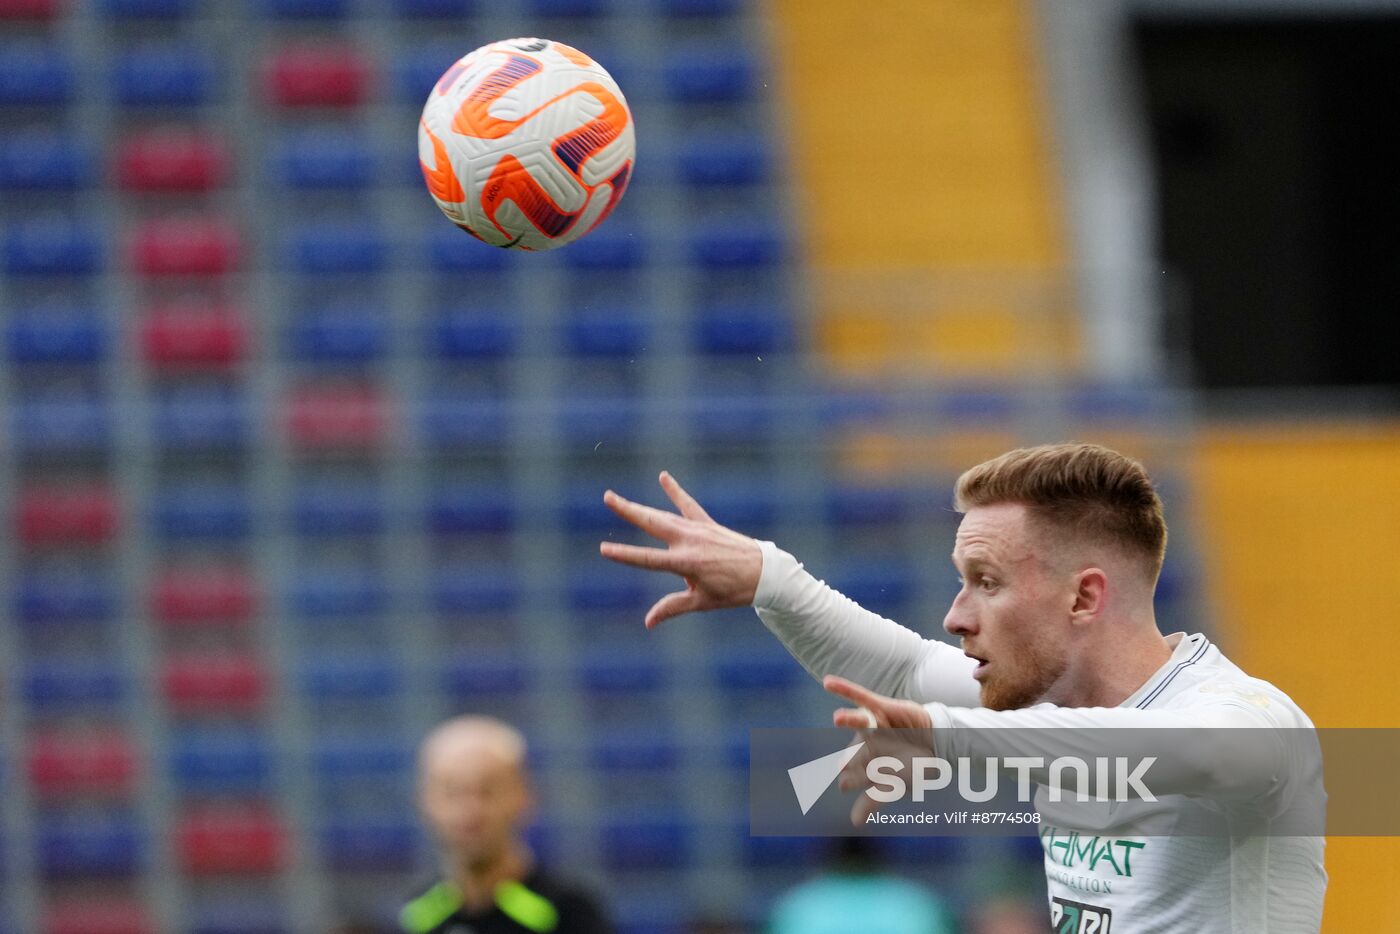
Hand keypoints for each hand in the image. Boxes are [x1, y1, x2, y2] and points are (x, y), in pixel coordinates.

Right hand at [599, 471, 762, 628]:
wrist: (764, 573)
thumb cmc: (732, 591)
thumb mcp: (702, 602)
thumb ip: (672, 608)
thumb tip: (648, 623)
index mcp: (686, 563)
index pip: (647, 559)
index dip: (624, 555)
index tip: (603, 549)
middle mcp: (689, 542)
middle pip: (652, 523)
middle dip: (628, 511)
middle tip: (607, 498)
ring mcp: (698, 530)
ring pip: (663, 515)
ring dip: (641, 507)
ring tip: (619, 499)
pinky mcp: (708, 524)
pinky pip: (688, 505)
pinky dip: (676, 492)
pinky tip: (664, 477)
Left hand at [825, 675, 934, 825]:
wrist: (937, 741)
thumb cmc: (913, 766)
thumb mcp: (896, 785)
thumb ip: (874, 800)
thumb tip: (855, 824)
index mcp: (867, 765)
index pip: (858, 774)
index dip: (853, 778)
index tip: (844, 784)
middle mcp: (867, 744)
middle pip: (858, 750)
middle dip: (852, 756)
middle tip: (844, 765)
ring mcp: (873, 725)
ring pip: (860, 722)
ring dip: (850, 719)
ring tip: (837, 719)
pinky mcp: (881, 707)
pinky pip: (862, 696)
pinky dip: (845, 688)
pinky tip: (827, 682)